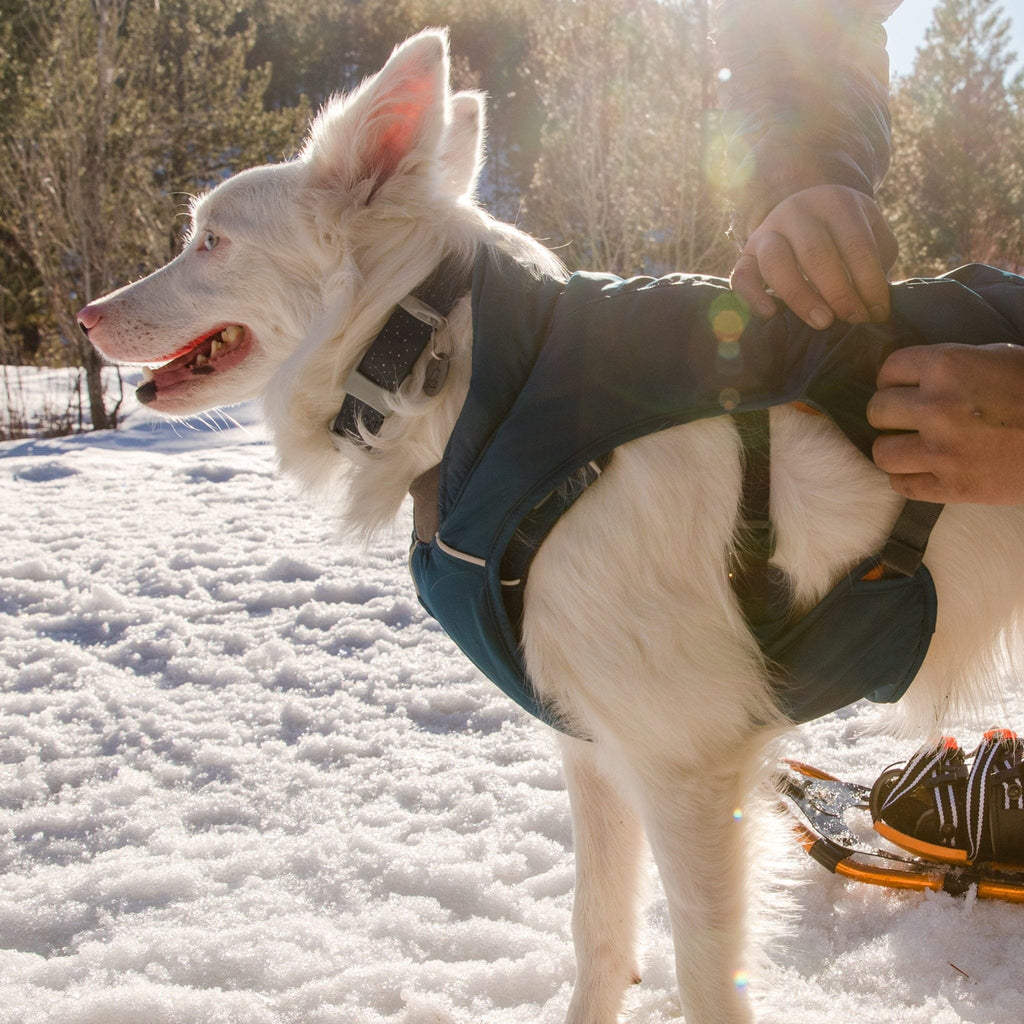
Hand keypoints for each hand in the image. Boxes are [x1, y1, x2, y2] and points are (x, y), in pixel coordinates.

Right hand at [730, 185, 897, 328]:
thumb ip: (878, 260)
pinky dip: (752, 297)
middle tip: (854, 320)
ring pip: (776, 263)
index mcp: (835, 202)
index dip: (870, 282)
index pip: (855, 244)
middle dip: (839, 292)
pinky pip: (741, 276)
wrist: (803, 213)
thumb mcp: (870, 232)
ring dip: (801, 296)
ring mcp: (766, 232)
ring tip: (823, 322)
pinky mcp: (745, 255)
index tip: (877, 314)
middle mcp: (797, 211)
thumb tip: (878, 307)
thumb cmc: (844, 234)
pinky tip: (770, 315)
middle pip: (816, 253)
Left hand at [867, 343, 1023, 503]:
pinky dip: (908, 478)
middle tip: (906, 419)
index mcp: (948, 366)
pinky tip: (923, 470)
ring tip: (913, 446)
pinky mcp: (953, 488)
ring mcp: (942, 451)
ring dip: (894, 449)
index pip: (888, 371)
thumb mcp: (997, 357)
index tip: (902, 388)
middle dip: (890, 414)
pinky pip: (901, 486)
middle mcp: (937, 407)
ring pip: (881, 452)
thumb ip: (950, 365)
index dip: (893, 380)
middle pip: (877, 411)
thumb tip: (911, 374)